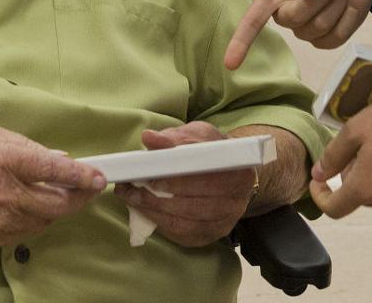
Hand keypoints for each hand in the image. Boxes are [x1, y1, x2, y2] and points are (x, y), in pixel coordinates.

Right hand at [0, 124, 103, 248]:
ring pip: (46, 220)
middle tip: (90, 186)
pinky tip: (34, 203)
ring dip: (59, 206)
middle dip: (79, 196)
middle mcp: (1, 195)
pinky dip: (38, 217)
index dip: (80, 176)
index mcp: (0, 161)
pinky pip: (28, 231)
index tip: (98, 177)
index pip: (51, 171)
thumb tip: (58, 159)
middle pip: (56, 204)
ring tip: (62, 191)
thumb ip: (26, 146)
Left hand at [111, 122, 255, 247]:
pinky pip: (183, 236)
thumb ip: (174, 138)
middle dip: (159, 199)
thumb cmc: (210, 150)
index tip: (154, 178)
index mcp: (238, 173)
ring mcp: (224, 223)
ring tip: (132, 199)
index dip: (180, 182)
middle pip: (195, 206)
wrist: (225, 169)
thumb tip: (149, 138)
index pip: (208, 180)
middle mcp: (237, 202)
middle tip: (133, 190)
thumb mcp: (195, 136)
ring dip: (155, 212)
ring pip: (186, 224)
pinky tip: (145, 211)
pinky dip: (161, 224)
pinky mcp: (210, 236)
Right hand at [224, 0, 371, 69]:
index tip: (229, 64)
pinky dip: (347, 17)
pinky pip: (336, 38)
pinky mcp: (327, 40)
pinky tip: (346, 2)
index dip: (241, 41)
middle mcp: (286, 15)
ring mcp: (307, 30)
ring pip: (319, 28)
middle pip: (296, 19)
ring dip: (336, 2)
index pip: (252, 21)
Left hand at [309, 94, 371, 217]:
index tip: (318, 179)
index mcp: (364, 189)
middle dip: (350, 172)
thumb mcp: (355, 130)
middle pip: (357, 194)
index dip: (320, 197)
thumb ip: (333, 156)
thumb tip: (318, 174)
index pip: (334, 209)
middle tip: (357, 143)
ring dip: (370, 173)